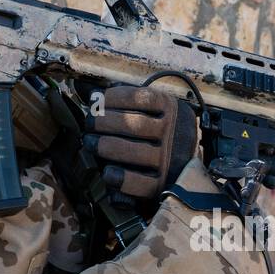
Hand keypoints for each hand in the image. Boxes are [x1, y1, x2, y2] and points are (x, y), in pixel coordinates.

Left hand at [82, 85, 197, 201]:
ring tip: (90, 142)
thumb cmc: (159, 131)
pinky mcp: (162, 184)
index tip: (97, 99)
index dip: (115, 97)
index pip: (143, 98)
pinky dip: (122, 178)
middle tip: (89, 123)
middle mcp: (173, 133)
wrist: (188, 163)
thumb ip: (125, 99)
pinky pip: (142, 184)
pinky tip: (108, 173)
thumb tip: (86, 89)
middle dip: (105, 122)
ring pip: (137, 152)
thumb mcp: (152, 109)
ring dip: (107, 146)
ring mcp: (168, 159)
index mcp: (170, 110)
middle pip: (136, 125)